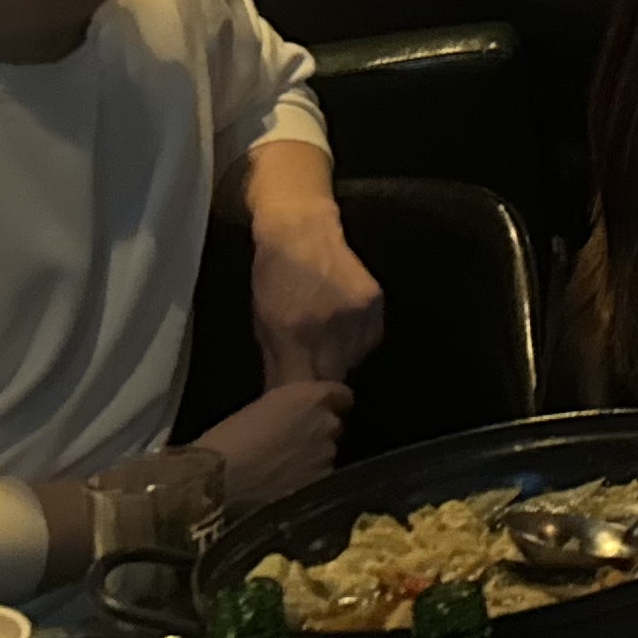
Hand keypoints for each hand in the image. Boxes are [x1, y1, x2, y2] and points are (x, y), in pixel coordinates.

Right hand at [197, 382, 351, 504]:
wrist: (220, 482)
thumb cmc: (227, 440)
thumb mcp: (258, 409)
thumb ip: (286, 407)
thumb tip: (289, 414)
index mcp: (310, 397)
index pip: (341, 394)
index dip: (331, 401)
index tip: (317, 408)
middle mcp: (327, 423)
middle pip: (333, 425)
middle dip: (318, 431)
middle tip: (292, 441)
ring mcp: (327, 456)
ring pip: (327, 453)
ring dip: (312, 457)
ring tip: (284, 468)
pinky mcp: (322, 484)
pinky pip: (319, 477)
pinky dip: (306, 479)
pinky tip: (284, 487)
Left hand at [251, 207, 385, 385]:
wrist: (301, 230)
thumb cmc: (272, 276)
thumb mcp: (263, 321)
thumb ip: (278, 360)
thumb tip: (284, 395)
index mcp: (292, 334)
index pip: (303, 387)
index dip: (302, 401)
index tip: (300, 407)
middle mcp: (327, 327)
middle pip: (334, 378)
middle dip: (323, 382)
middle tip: (315, 376)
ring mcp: (355, 314)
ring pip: (355, 359)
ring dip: (342, 359)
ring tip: (328, 344)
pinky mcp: (375, 302)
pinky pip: (370, 338)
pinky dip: (358, 339)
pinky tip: (344, 325)